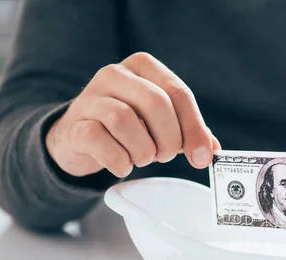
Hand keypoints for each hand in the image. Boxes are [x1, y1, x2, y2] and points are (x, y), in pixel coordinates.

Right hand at [46, 52, 220, 177]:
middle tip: (167, 156)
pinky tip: (123, 166)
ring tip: (143, 159)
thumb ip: (188, 132)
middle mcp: (115, 74)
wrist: (79, 138)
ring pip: (124, 120)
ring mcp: (91, 97)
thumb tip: (211, 150)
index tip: (202, 156)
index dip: (194, 128)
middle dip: (169, 139)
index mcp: (143, 67)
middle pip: (155, 103)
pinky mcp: (75, 123)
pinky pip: (99, 140)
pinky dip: (118, 160)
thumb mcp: (160, 123)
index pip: (178, 92)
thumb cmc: (129, 128)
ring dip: (143, 150)